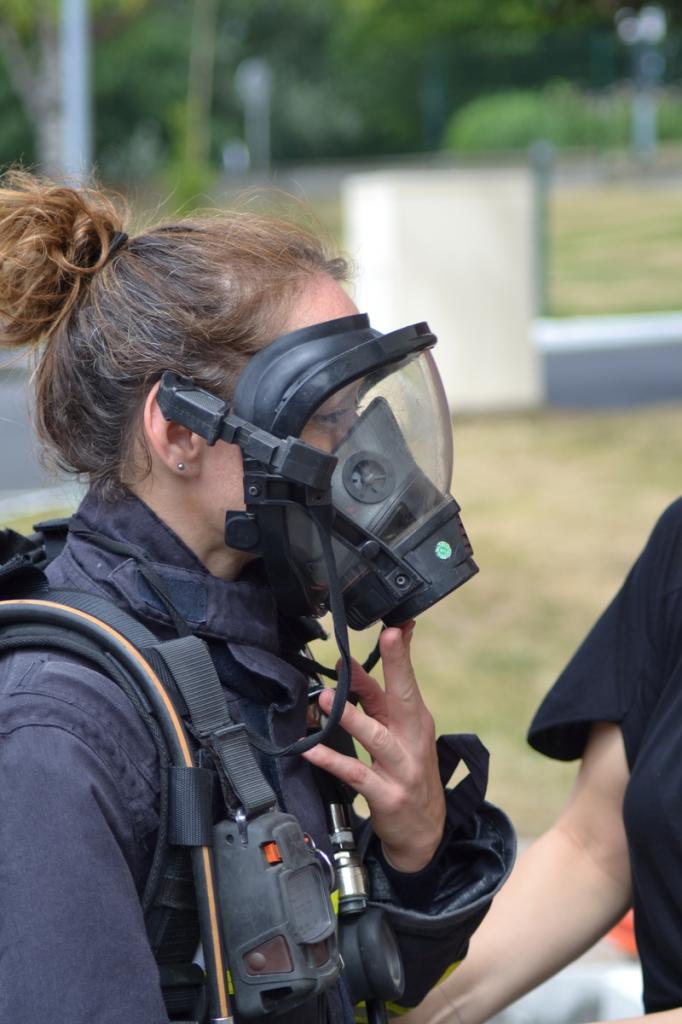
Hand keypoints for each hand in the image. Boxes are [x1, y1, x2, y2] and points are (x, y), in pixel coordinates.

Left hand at [302, 621, 445, 872]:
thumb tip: (360, 665)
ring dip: (351, 716)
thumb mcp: (402, 734)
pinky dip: (332, 759)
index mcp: (416, 722)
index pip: (407, 682)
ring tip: (327, 698)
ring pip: (377, 737)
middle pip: (403, 698)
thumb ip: (382, 699)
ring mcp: (401, 769)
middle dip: (395, 666)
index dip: (400, 654)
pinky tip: (311, 748)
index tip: (395, 626)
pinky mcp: (386, 795)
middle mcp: (412, 741)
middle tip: (383, 639)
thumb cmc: (408, 773)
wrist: (424, 833)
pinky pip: (356, 773)